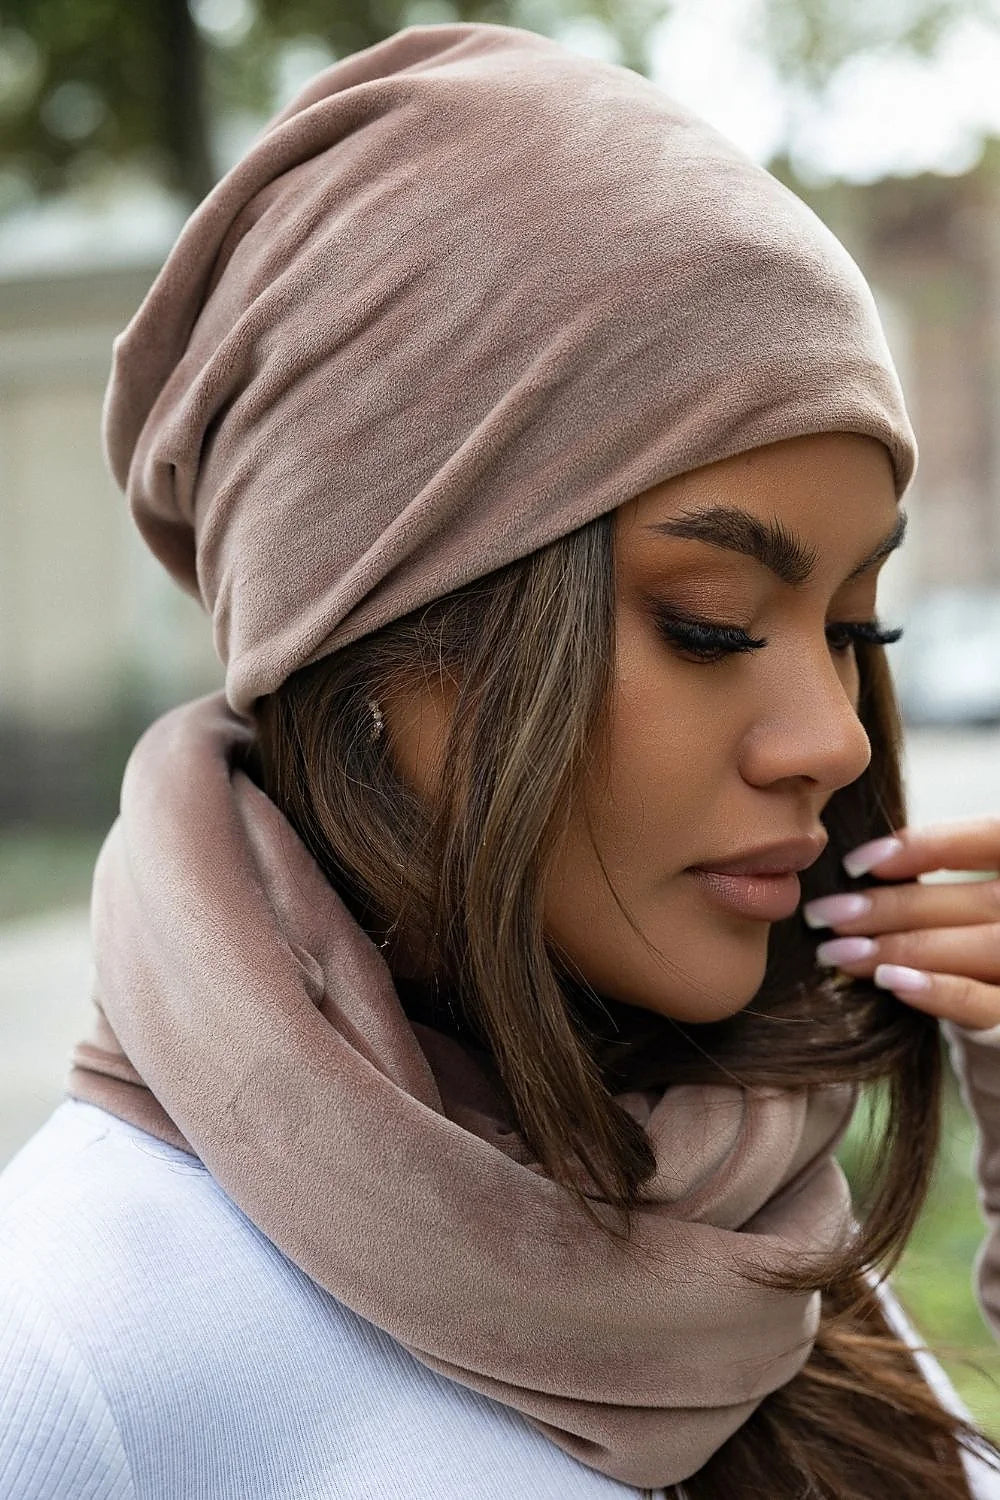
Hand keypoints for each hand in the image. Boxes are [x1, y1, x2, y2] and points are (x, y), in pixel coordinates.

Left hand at [801, 818, 999, 1033]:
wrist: (998, 1025)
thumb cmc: (974, 954)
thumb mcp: (970, 907)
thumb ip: (942, 883)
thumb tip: (856, 871)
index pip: (991, 838)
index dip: (927, 845)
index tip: (856, 863)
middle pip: (979, 900)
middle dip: (894, 906)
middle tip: (825, 914)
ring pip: (983, 946)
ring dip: (902, 947)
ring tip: (838, 952)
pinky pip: (986, 1003)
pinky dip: (937, 990)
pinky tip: (888, 981)